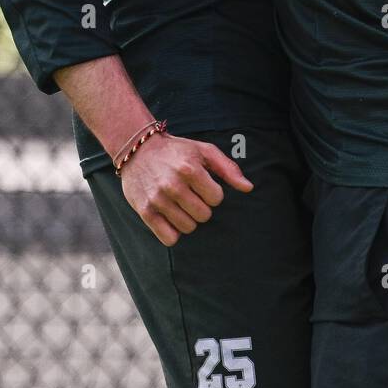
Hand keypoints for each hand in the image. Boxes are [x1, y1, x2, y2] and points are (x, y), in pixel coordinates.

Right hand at [119, 133, 253, 246]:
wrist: (138, 149)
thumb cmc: (177, 151)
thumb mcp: (204, 151)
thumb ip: (228, 169)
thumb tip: (249, 188)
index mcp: (189, 168)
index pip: (217, 198)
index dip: (213, 193)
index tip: (203, 186)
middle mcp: (172, 184)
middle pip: (204, 216)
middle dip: (201, 207)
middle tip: (191, 196)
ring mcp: (157, 199)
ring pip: (188, 228)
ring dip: (188, 219)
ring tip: (180, 204)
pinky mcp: (145, 211)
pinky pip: (169, 238)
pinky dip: (173, 232)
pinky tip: (170, 217)